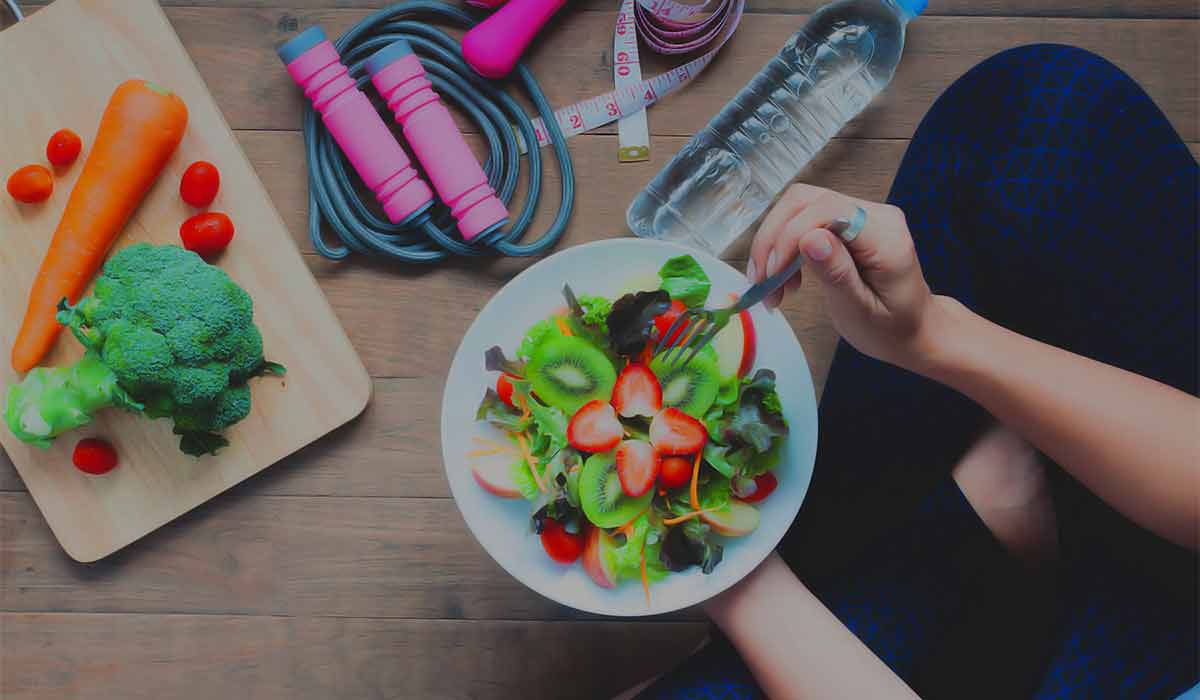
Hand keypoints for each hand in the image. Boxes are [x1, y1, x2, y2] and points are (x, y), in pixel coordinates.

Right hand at [746, 184, 949, 370]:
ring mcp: (861, 214)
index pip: (827, 210)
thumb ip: (837, 273)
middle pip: (805, 201)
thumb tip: (809, 239)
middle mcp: (876, 215)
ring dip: (774, 244)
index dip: (790, 236)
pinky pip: (804, 219)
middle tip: (762, 282)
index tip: (772, 275)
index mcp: (886, 236)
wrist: (913, 330)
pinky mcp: (847, 221)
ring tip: (771, 286)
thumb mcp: (861, 311)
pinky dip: (784, 247)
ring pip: (798, 207)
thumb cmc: (891, 328)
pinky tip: (783, 277)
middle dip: (774, 239)